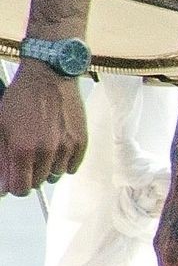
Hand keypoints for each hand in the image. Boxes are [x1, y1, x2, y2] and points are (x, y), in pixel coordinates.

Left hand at [0, 60, 86, 193]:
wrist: (50, 76)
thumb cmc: (23, 97)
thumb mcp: (2, 127)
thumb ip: (1, 160)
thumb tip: (2, 187)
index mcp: (23, 149)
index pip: (20, 189)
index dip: (15, 185)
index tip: (15, 178)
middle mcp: (46, 152)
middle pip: (38, 183)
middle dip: (30, 174)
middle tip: (27, 155)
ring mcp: (66, 148)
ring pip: (55, 175)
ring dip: (47, 167)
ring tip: (42, 147)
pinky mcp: (81, 143)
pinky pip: (72, 167)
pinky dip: (64, 162)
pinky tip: (56, 147)